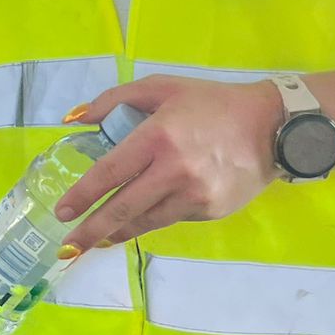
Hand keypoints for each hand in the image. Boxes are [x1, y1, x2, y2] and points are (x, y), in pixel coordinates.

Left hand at [53, 74, 284, 253]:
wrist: (272, 126)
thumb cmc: (210, 104)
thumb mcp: (162, 88)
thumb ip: (114, 101)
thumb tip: (74, 120)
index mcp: (158, 137)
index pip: (110, 172)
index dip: (82, 195)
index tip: (62, 211)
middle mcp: (175, 171)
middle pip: (123, 208)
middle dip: (91, 230)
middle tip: (68, 246)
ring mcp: (194, 195)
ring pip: (145, 221)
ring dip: (117, 233)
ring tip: (96, 241)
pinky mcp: (210, 211)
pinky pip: (170, 218)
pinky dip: (150, 221)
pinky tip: (135, 223)